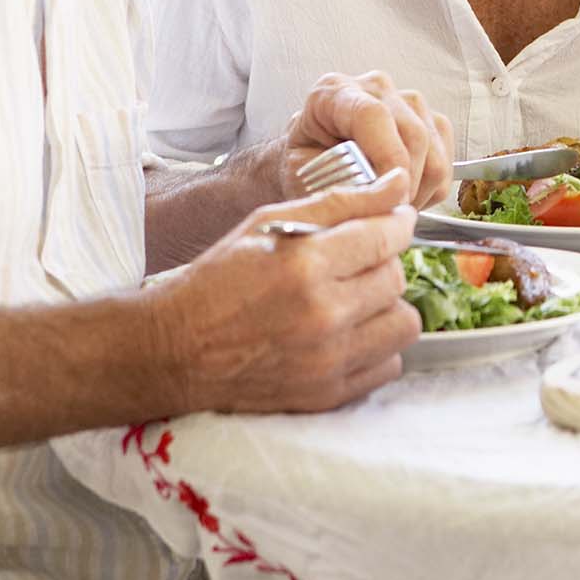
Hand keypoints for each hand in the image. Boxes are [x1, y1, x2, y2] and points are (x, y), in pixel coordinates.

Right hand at [151, 171, 421, 414]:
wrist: (176, 351)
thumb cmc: (220, 279)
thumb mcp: (270, 224)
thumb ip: (341, 202)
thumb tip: (398, 184)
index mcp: (305, 266)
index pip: (387, 237)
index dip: (397, 223)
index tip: (393, 221)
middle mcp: (322, 315)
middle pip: (397, 278)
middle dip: (382, 263)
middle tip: (355, 262)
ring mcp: (327, 361)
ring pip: (403, 323)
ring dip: (386, 306)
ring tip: (355, 298)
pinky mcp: (328, 394)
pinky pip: (389, 364)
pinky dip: (376, 346)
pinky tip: (347, 333)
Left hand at [284, 71, 456, 211]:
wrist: (314, 164)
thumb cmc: (305, 168)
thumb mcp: (305, 176)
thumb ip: (337, 182)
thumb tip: (375, 193)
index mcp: (336, 92)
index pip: (374, 115)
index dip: (388, 157)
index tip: (390, 195)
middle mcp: (376, 88)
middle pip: (414, 135)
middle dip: (405, 186)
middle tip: (387, 216)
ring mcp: (408, 102)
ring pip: (435, 152)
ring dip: (419, 191)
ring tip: (391, 207)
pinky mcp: (431, 121)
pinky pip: (447, 160)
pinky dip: (431, 189)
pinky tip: (405, 197)